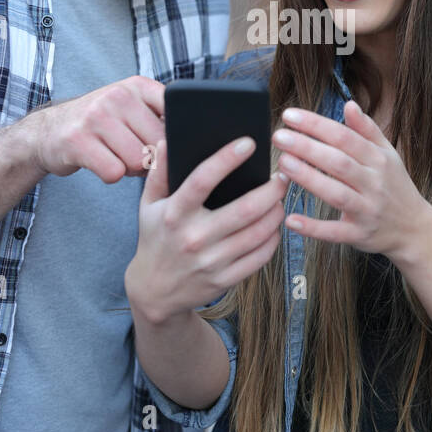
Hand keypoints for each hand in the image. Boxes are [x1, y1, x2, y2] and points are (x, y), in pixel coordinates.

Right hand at [29, 75, 165, 182]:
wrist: (48, 130)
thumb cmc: (100, 123)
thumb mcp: (131, 106)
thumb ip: (161, 115)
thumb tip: (192, 140)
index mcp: (138, 86)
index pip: (176, 113)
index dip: (173, 137)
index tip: (163, 142)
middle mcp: (117, 96)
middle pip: (159, 144)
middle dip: (150, 158)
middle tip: (133, 152)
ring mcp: (96, 117)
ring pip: (138, 161)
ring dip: (130, 169)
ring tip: (116, 156)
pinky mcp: (77, 141)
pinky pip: (114, 173)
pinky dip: (111, 175)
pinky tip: (101, 163)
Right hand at [126, 136, 288, 324]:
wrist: (155, 292)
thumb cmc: (156, 238)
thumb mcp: (149, 205)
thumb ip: (159, 172)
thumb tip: (167, 140)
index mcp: (175, 214)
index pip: (202, 180)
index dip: (226, 159)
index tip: (249, 143)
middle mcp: (194, 238)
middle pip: (245, 210)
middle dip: (271, 189)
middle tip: (283, 176)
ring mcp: (212, 261)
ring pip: (259, 233)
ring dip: (276, 212)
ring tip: (280, 198)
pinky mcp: (225, 279)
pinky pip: (260, 256)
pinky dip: (273, 237)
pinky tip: (274, 225)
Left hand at [272, 100, 431, 263]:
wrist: (415, 229)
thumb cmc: (395, 186)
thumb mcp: (388, 154)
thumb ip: (367, 130)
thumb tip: (349, 104)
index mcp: (379, 160)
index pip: (344, 137)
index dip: (316, 125)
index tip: (290, 116)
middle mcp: (374, 183)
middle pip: (338, 162)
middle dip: (307, 147)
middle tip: (279, 137)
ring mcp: (367, 210)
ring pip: (336, 193)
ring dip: (308, 178)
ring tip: (283, 163)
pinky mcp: (358, 234)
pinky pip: (334, 232)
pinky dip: (313, 227)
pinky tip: (291, 219)